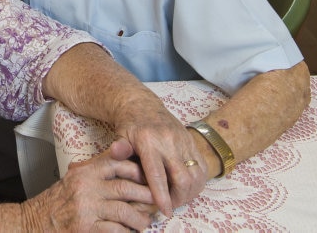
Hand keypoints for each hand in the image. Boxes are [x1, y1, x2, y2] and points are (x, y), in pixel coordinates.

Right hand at [22, 139, 157, 230]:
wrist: (36, 222)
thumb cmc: (60, 200)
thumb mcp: (76, 178)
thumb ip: (97, 169)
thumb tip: (124, 155)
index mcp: (86, 172)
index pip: (118, 164)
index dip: (137, 171)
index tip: (149, 179)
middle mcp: (86, 188)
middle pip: (126, 188)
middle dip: (146, 196)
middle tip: (157, 202)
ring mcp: (87, 210)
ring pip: (125, 212)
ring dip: (140, 219)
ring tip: (144, 223)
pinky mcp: (87, 229)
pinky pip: (116, 231)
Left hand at [115, 97, 208, 216]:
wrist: (142, 104)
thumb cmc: (129, 125)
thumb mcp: (120, 135)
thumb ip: (119, 147)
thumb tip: (115, 152)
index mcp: (149, 141)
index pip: (158, 174)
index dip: (162, 196)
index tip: (165, 211)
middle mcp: (169, 141)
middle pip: (182, 178)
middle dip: (179, 198)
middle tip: (170, 205)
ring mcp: (183, 140)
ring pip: (196, 175)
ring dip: (190, 192)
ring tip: (178, 198)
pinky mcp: (191, 141)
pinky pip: (202, 167)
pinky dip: (197, 182)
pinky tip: (187, 187)